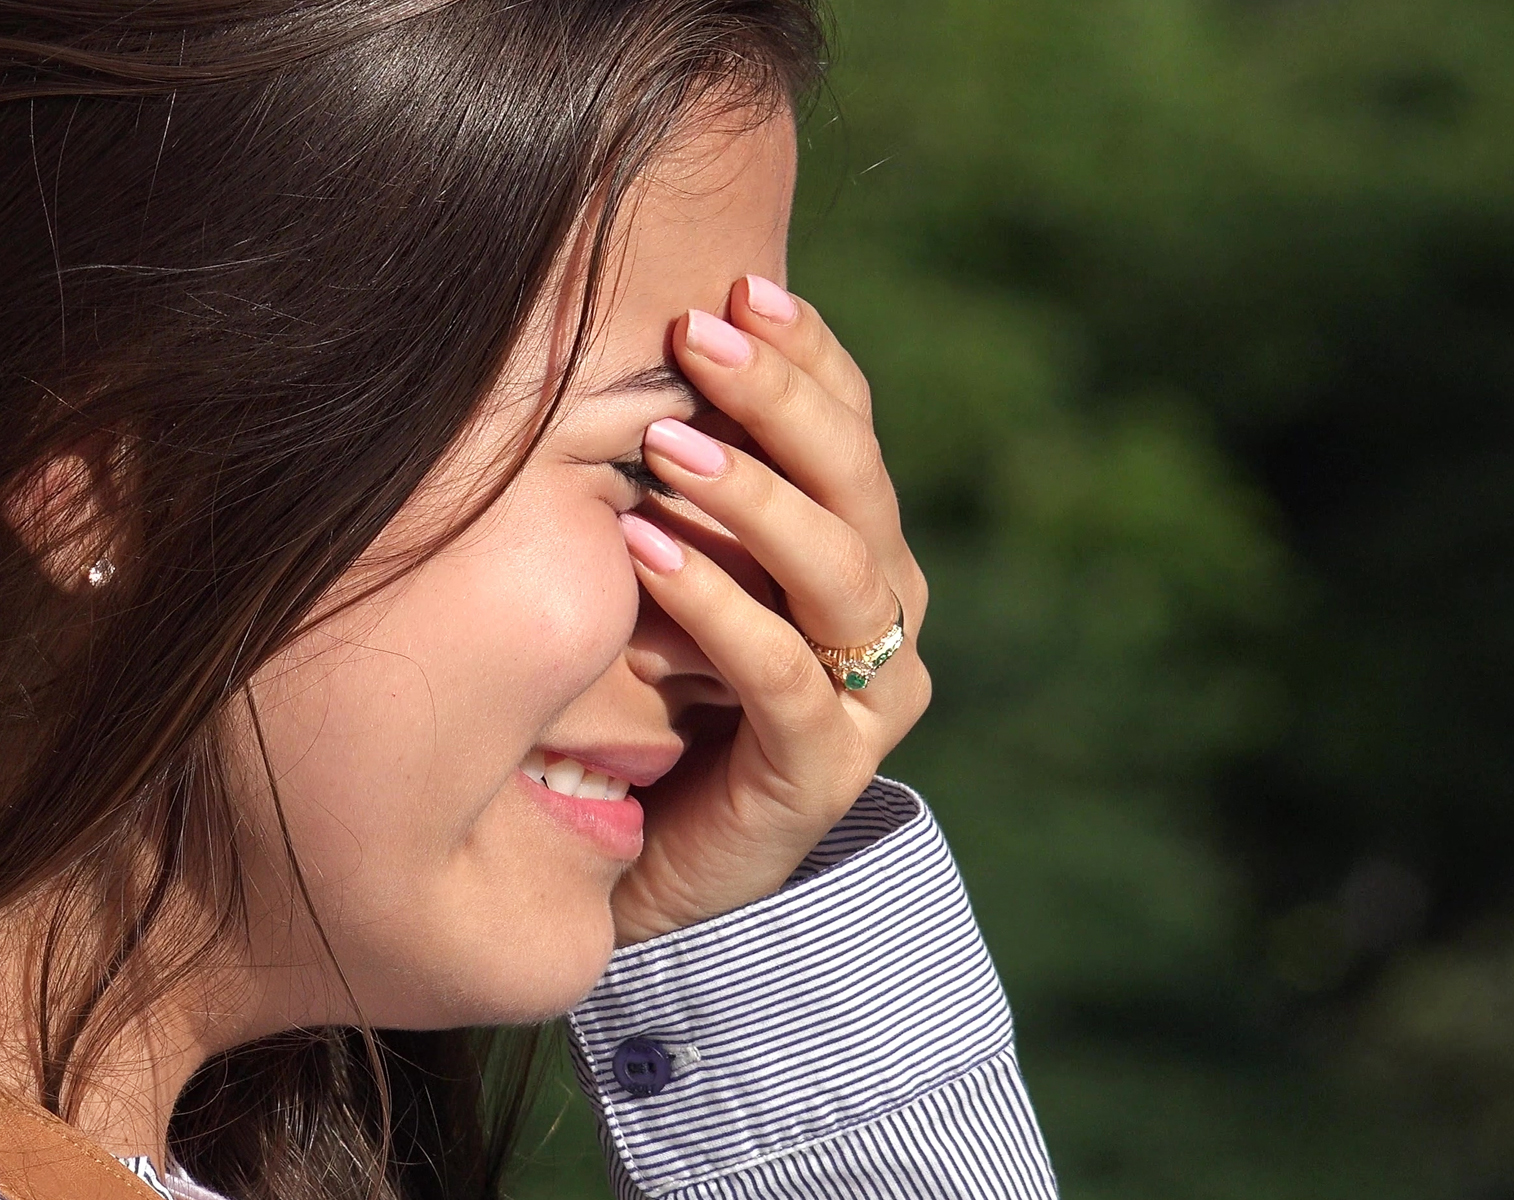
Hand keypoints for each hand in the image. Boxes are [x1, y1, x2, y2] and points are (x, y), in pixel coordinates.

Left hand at [609, 275, 930, 945]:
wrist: (640, 858)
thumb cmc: (644, 691)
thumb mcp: (662, 563)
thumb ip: (673, 475)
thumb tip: (631, 331)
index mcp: (857, 547)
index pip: (852, 427)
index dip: (807, 354)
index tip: (740, 283)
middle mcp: (882, 612)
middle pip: (857, 484)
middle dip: (782, 400)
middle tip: (702, 336)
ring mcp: (865, 697)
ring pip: (837, 573)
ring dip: (752, 497)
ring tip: (666, 441)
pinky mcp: (821, 772)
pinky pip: (780, 675)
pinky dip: (715, 608)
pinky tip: (644, 550)